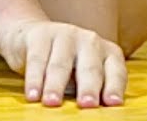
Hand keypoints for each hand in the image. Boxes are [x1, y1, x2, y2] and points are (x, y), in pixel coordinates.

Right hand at [0, 21, 126, 107]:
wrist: (31, 37)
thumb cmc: (66, 66)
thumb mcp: (83, 79)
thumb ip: (93, 92)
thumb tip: (94, 112)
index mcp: (108, 53)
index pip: (115, 72)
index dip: (114, 87)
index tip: (113, 103)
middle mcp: (90, 41)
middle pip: (90, 68)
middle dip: (88, 87)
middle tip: (87, 104)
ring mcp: (65, 34)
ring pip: (60, 65)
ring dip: (55, 86)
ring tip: (52, 103)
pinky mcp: (40, 34)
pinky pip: (37, 59)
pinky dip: (34, 80)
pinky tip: (32, 95)